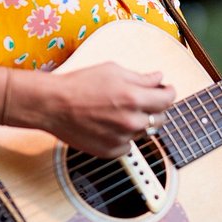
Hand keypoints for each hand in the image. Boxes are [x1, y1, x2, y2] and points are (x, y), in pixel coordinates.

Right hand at [9, 63, 175, 158]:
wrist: (53, 105)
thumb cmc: (79, 84)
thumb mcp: (113, 70)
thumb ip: (141, 77)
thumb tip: (159, 78)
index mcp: (134, 97)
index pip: (168, 99)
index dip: (168, 91)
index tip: (165, 90)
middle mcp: (131, 120)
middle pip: (161, 118)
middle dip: (155, 107)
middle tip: (141, 100)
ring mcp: (122, 138)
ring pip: (144, 132)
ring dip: (138, 122)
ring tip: (119, 111)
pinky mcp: (111, 151)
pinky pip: (128, 145)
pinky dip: (124, 137)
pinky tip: (109, 125)